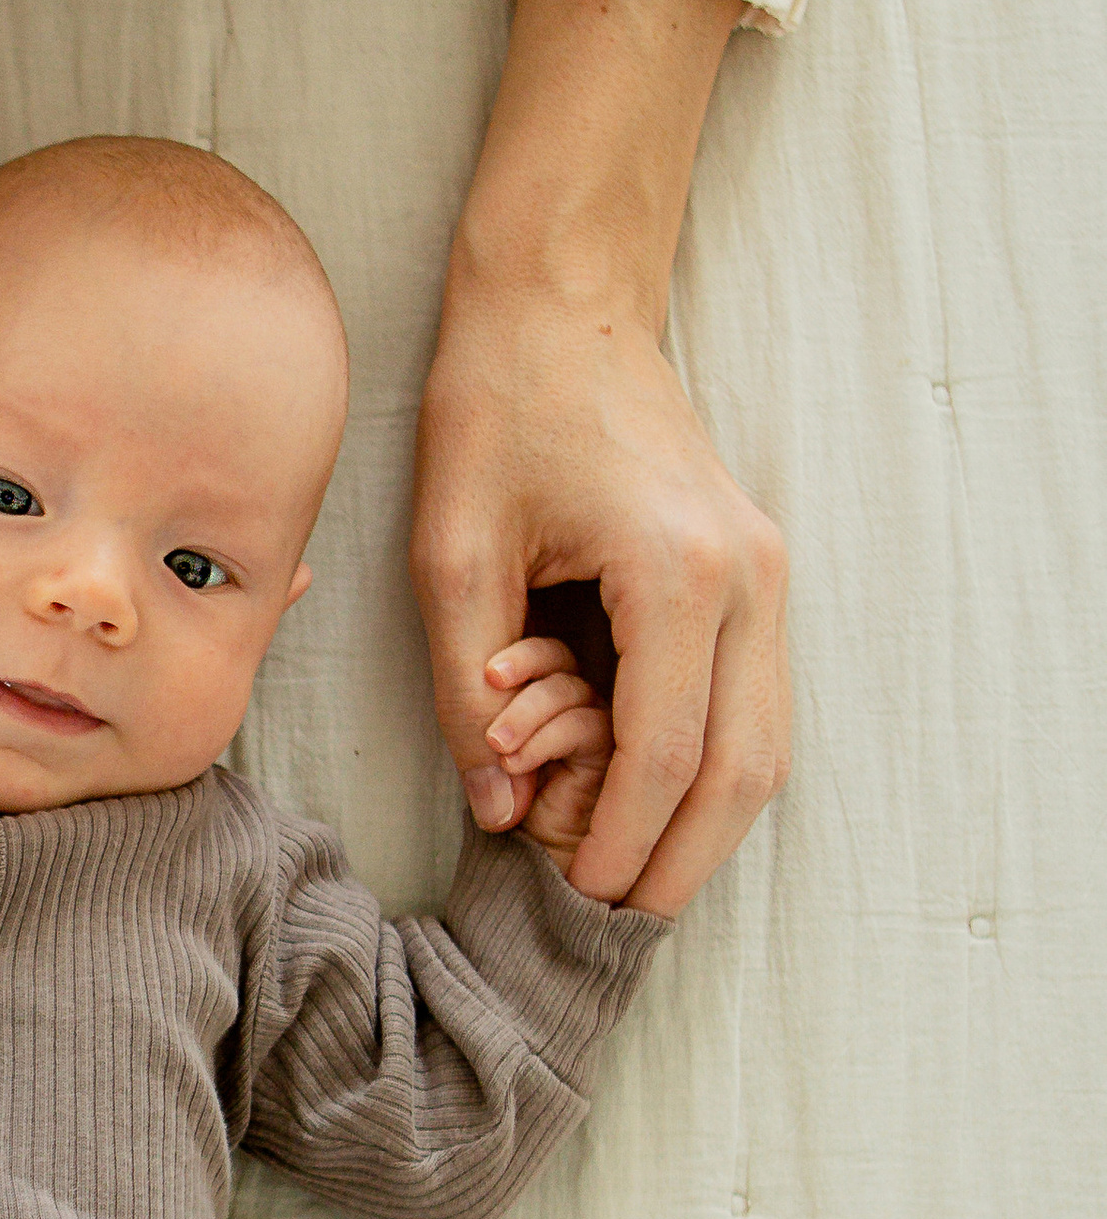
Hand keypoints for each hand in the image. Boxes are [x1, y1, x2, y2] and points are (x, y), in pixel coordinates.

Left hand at [411, 0, 787, 921]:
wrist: (562, 302)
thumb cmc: (495, 407)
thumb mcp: (450, 555)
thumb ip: (470, 690)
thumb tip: (500, 808)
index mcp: (676, 573)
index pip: (665, 752)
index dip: (621, 838)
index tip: (574, 893)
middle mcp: (748, 578)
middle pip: (745, 768)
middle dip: (681, 856)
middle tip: (613, 916)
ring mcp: (766, 573)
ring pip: (769, 742)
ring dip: (707, 821)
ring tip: (631, 875)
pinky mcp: (756, 571)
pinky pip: (756, 699)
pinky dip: (713, 765)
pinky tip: (652, 801)